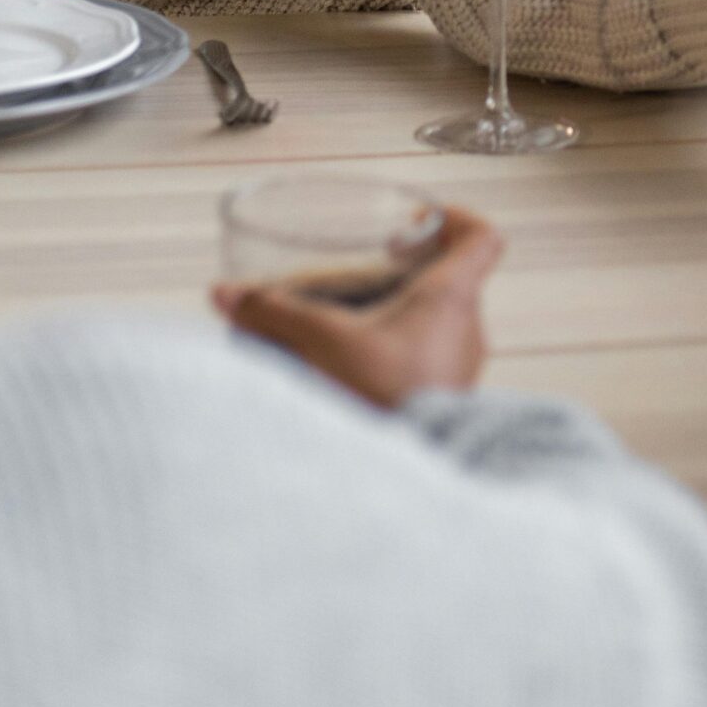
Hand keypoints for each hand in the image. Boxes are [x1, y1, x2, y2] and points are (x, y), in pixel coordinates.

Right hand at [212, 205, 501, 409]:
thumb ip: (272, 312)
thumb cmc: (380, 401)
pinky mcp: (442, 405)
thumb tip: (223, 293)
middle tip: (353, 281)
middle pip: (447, 281)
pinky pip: (421, 365)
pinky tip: (344, 375)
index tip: (411, 225)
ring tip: (337, 330)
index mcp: (453, 299)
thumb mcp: (321, 345)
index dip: (453, 220)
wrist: (405, 486)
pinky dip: (387, 358)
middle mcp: (467, 332)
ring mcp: (459, 373)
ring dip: (388, 321)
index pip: (483, 239)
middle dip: (399, 276)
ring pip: (431, 327)